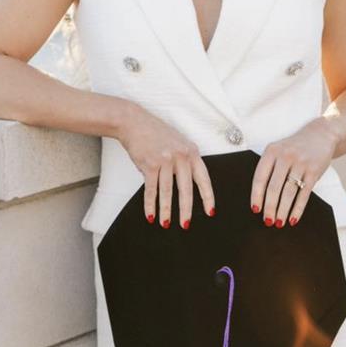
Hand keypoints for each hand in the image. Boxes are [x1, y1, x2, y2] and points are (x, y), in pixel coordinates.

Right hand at [116, 103, 215, 229]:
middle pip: (186, 189)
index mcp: (191, 151)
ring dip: (166, 210)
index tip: (210, 211)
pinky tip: (151, 214)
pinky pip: (151, 190)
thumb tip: (186, 186)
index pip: (203, 178)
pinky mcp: (150, 164)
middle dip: (186, 210)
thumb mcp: (177, 142)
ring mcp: (165, 159)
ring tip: (166, 223)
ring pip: (167, 191)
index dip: (208, 197)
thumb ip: (184, 161)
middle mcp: (180, 155)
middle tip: (185, 224)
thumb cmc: (155, 133)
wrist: (134, 122)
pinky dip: (150, 204)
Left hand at [250, 117, 339, 226]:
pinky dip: (298, 209)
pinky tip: (293, 218)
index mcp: (271, 151)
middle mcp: (285, 157)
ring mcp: (300, 164)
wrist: (320, 135)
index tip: (255, 209)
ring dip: (282, 210)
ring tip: (279, 222)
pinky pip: (304, 194)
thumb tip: (260, 196)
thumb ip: (269, 167)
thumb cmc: (295, 147)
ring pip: (288, 192)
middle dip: (270, 207)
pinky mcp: (314, 171)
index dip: (256, 195)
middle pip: (274, 187)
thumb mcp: (278, 149)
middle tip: (267, 221)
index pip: (260, 177)